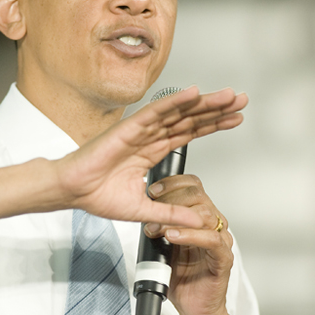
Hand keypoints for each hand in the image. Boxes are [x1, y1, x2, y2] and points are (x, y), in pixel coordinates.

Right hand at [55, 86, 246, 228]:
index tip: (235, 118)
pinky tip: (193, 93)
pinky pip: (155, 112)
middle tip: (241, 99)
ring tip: (229, 96)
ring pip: (178, 113)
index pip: (189, 133)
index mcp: (152, 151)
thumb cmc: (97, 195)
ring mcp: (140, 130)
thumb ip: (171, 213)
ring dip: (204, 103)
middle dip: (216, 110)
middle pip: (190, 119)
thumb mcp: (144, 210)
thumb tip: (197, 220)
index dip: (212, 125)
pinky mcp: (128, 128)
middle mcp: (149, 136)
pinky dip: (174, 101)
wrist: (73, 192)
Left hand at [144, 175, 234, 314]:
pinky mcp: (224, 259)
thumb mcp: (164, 247)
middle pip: (199, 196)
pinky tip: (173, 236)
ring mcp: (221, 242)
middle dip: (171, 197)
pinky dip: (191, 235)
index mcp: (201, 219)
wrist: (196, 311)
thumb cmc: (182, 280)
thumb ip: (160, 226)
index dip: (174, 183)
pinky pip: (211, 240)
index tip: (152, 189)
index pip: (193, 187)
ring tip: (156, 228)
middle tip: (151, 206)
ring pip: (205, 215)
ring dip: (175, 218)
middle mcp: (214, 226)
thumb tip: (141, 210)